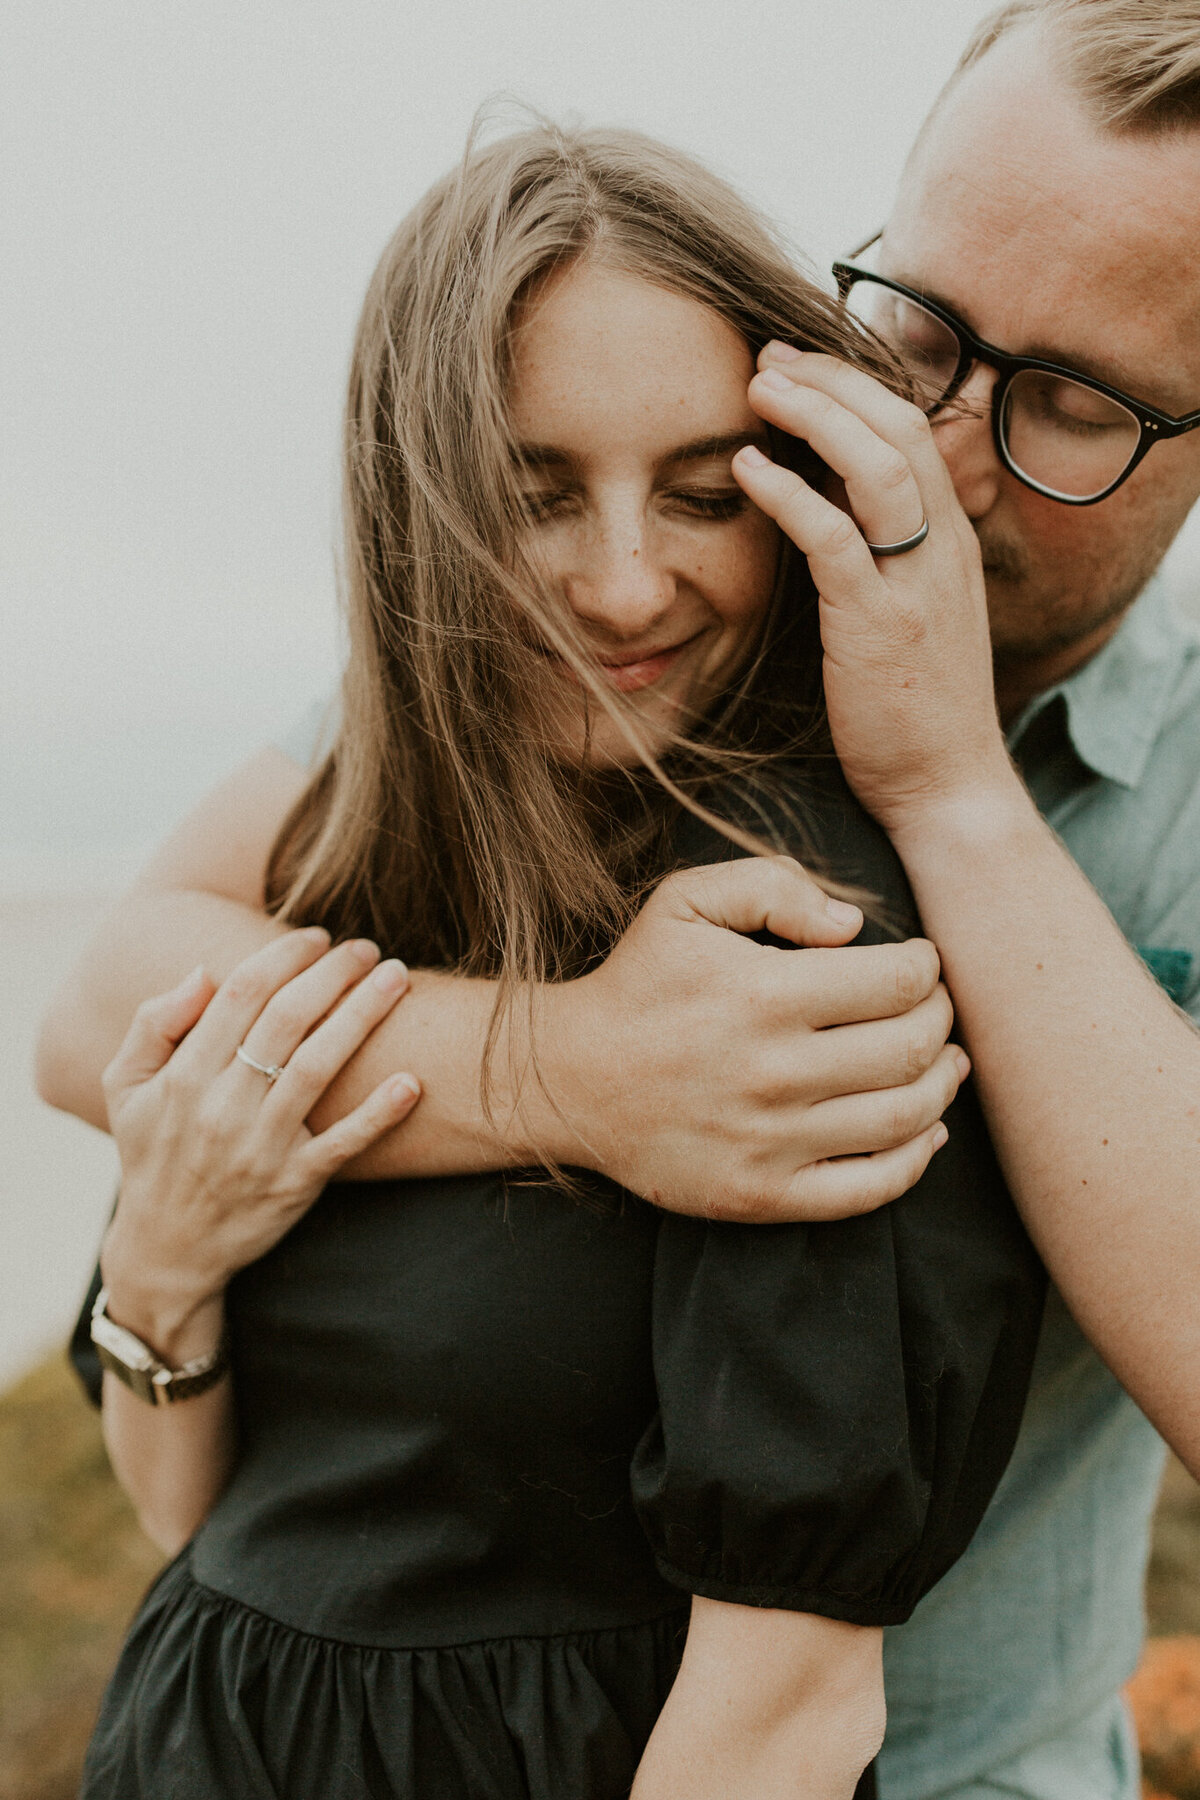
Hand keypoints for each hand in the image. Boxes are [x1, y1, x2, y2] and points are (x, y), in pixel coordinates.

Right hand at [99, 930, 419, 1358]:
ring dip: (363, 1016)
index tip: (316, 936)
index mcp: (183, 1076)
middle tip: (367, 946)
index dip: (284, 957)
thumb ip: (153, 1024)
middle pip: (287, 1021)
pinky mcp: (294, 1185)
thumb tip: (204, 972)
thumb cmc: (150, 1154)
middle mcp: (222, 1107)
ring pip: (320, 1067)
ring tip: (397, 977)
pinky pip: (343, 1145)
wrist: (166, 1251)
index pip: (241, 995)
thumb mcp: (125, 1089)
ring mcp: (261, 1148)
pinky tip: (412, 1081)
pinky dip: (379, 1114)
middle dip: (333, 974)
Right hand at [539, 856, 967, 1219]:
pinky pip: (869, 1188)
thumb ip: (773, 886)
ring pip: (905, 1117)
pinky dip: (917, 1159)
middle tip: (935, 1007)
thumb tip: (853, 925)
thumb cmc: (639, 983)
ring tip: (947, 1060)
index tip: (921, 963)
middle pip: (911, 1048)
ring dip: (944, 1084)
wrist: (570, 1079)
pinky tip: (928, 1128)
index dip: (926, 968)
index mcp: (763, 994)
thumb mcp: (685, 900)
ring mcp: (770, 1141)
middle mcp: (773, 1072)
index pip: (897, 983)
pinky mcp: (762, 1194)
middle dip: (940, 1019)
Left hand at [732, 347, 1019, 837]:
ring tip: (756, 391)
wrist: (947, 788)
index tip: (796, 367)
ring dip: (815, 416)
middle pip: (900, 427)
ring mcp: (915, 585)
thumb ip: (882, 560)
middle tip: (766, 357)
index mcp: (949, 542)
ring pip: (878, 466)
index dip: (854, 387)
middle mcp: (942, 549)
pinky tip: (747, 469)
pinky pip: (835, 537)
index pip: (914, 432)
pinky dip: (789, 493)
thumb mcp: (910, 619)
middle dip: (831, 380)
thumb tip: (826, 512)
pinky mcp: (878, 625)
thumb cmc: (915, 712)